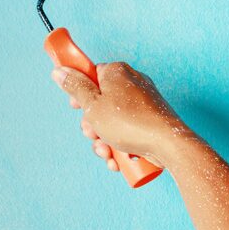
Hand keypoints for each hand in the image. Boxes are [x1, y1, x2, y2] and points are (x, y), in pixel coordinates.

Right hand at [51, 62, 188, 170]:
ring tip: (106, 152)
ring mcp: (143, 102)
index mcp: (117, 72)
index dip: (80, 93)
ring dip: (103, 139)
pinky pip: (128, 130)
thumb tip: (59, 71)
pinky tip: (117, 159)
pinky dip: (119, 144)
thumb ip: (75, 87)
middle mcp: (131, 83)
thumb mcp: (93, 105)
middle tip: (92, 134)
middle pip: (100, 101)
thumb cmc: (129, 123)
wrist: (169, 145)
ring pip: (112, 120)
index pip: (91, 75)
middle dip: (92, 124)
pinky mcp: (150, 120)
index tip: (75, 107)